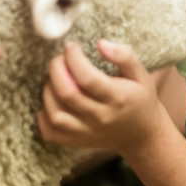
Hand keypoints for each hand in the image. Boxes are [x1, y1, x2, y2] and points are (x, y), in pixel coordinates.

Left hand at [37, 40, 164, 154]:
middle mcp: (101, 118)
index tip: (71, 46)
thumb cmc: (140, 99)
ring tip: (56, 78)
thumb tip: (101, 43)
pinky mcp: (76, 142)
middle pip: (67, 94)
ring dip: (48, 91)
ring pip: (55, 114)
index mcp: (118, 98)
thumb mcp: (141, 75)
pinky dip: (43, 115)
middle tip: (59, 59)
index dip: (73, 58)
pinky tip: (53, 100)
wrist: (142, 134)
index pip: (87, 78)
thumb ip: (125, 56)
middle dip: (56, 70)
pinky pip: (51, 132)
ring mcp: (87, 133)